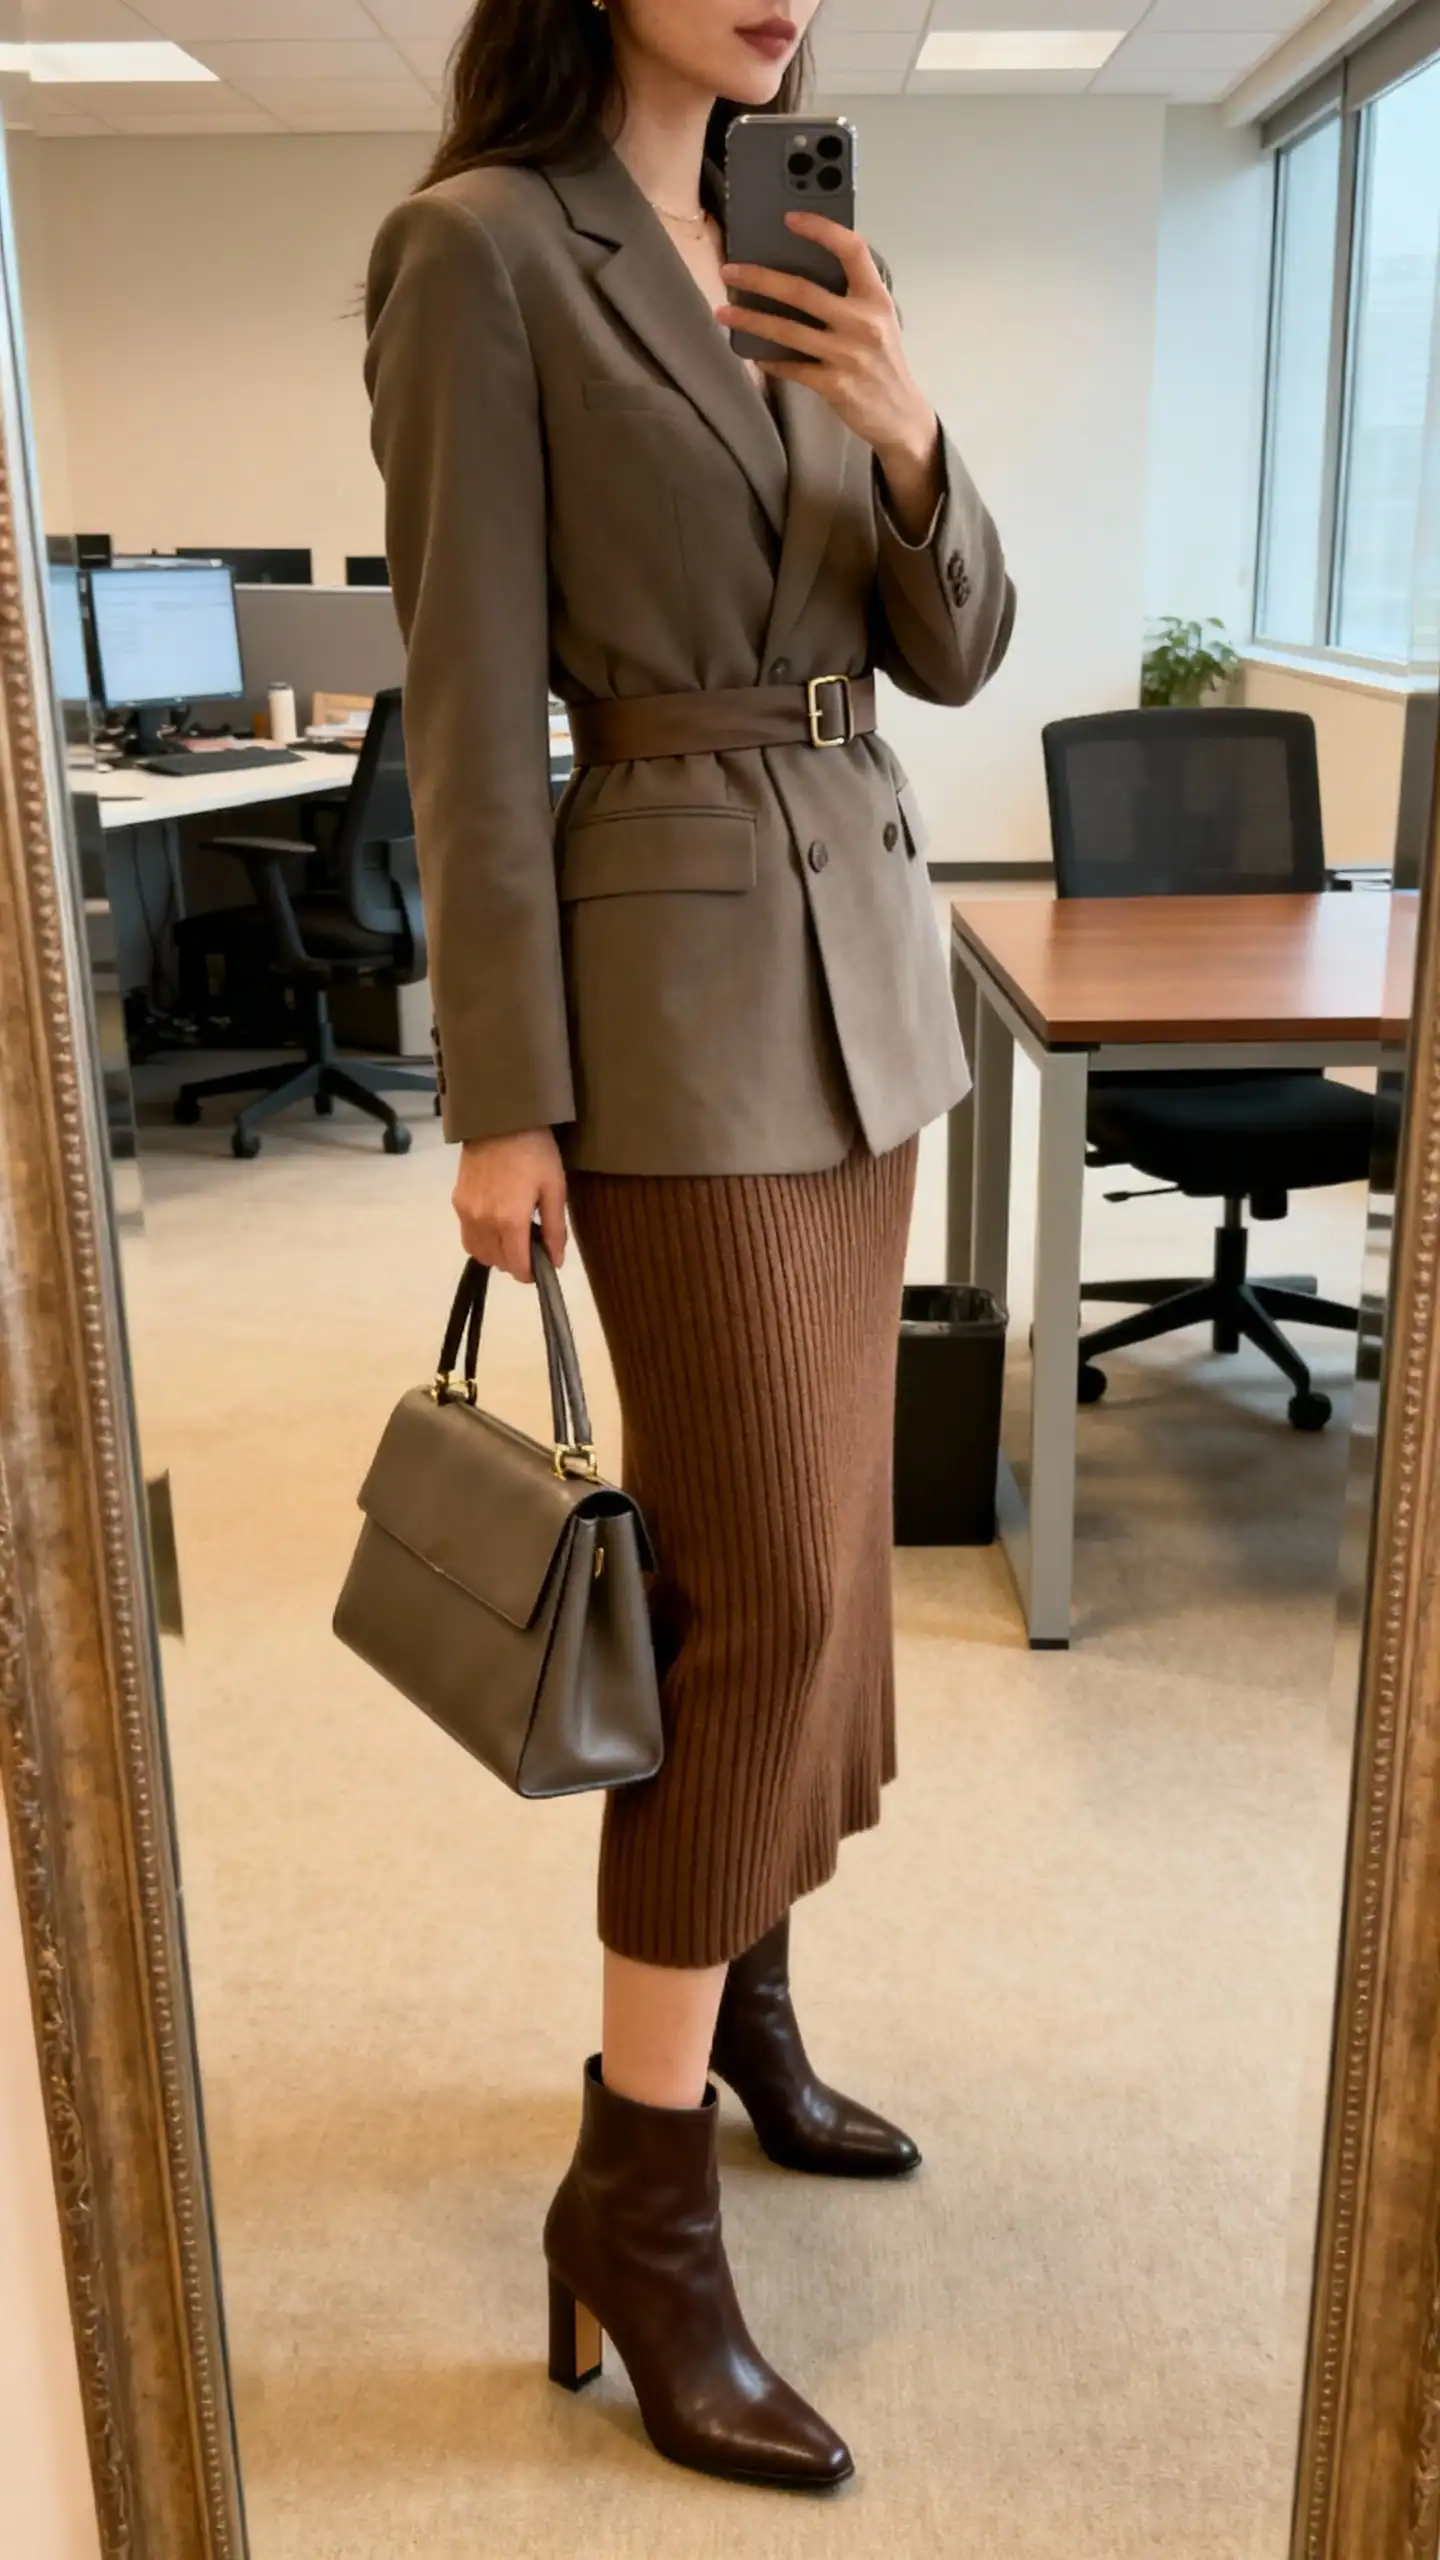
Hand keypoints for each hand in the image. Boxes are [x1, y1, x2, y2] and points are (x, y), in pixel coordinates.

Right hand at [453, 1128, 566, 1282]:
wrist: (499, 1119)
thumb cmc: (535, 1152)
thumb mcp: (555, 1189)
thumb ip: (555, 1230)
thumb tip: (556, 1262)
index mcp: (510, 1221)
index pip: (517, 1266)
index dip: (531, 1274)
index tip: (542, 1266)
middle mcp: (483, 1222)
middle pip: (497, 1263)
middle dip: (516, 1263)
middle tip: (531, 1246)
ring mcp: (466, 1213)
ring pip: (479, 1253)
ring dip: (496, 1254)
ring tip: (513, 1237)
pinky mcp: (457, 1202)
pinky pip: (467, 1236)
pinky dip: (481, 1240)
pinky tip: (495, 1225)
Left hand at [717, 213, 941, 537]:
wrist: (901, 415)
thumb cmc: (882, 362)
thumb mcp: (879, 321)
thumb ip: (850, 297)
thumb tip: (798, 275)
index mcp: (876, 298)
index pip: (852, 250)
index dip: (821, 229)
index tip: (789, 218)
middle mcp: (863, 322)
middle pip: (803, 291)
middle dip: (760, 278)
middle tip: (729, 271)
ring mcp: (848, 355)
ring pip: (788, 331)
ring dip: (750, 320)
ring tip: (722, 312)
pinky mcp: (834, 385)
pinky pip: (791, 368)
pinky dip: (769, 360)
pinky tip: (752, 354)